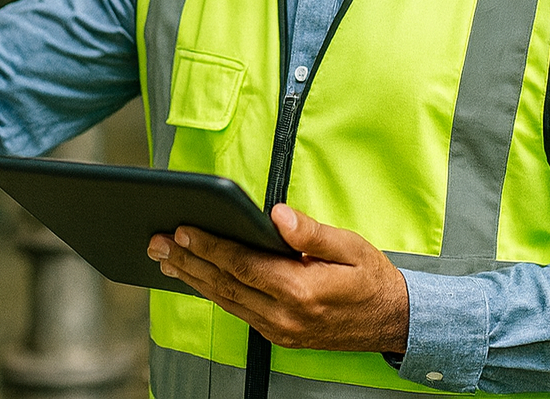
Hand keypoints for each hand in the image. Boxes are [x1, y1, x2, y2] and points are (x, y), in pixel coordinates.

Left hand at [147, 203, 409, 353]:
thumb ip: (311, 231)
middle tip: (156, 242)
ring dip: (193, 278)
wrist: (393, 323)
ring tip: (165, 259)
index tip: (182, 228)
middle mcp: (285, 316)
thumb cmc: (372, 280)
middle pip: (225, 285)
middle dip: (187, 261)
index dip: (209, 246)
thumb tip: (277, 214)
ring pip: (225, 301)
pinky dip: (213, 293)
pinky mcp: (279, 336)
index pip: (243, 265)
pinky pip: (238, 312)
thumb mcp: (350, 246)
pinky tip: (197, 279)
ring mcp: (280, 330)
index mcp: (301, 291)